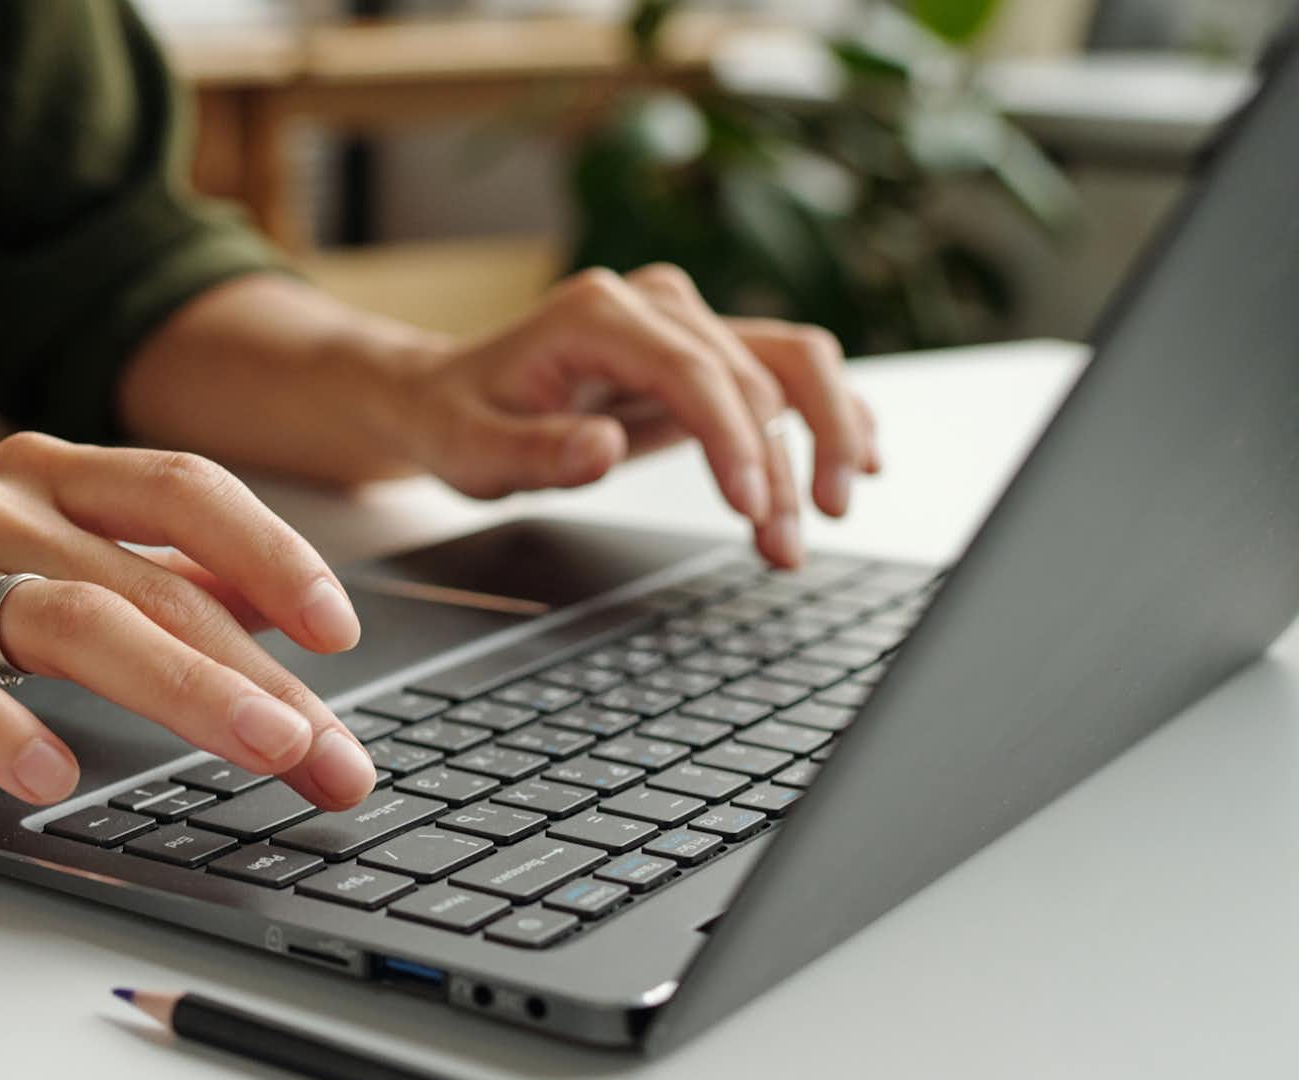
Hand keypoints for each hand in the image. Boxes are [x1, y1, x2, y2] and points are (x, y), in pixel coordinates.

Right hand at [0, 433, 380, 809]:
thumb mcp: (16, 540)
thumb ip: (134, 564)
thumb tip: (265, 604)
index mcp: (44, 476)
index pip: (186, 492)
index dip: (276, 556)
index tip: (340, 632)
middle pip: (159, 583)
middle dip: (268, 674)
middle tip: (336, 755)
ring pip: (76, 620)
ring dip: (186, 687)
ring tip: (263, 748)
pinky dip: (1, 731)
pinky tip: (51, 781)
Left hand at [379, 265, 881, 567]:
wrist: (450, 394)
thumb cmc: (459, 420)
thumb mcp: (471, 451)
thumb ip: (535, 452)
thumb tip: (602, 446)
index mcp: (597, 314)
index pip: (694, 373)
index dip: (734, 442)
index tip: (753, 509)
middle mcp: (655, 302)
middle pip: (755, 374)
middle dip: (781, 466)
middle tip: (785, 546)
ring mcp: (687, 320)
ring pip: (791, 365)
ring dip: (822, 440)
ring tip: (827, 516)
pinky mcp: (706, 349)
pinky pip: (788, 369)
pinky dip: (828, 413)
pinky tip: (859, 460)